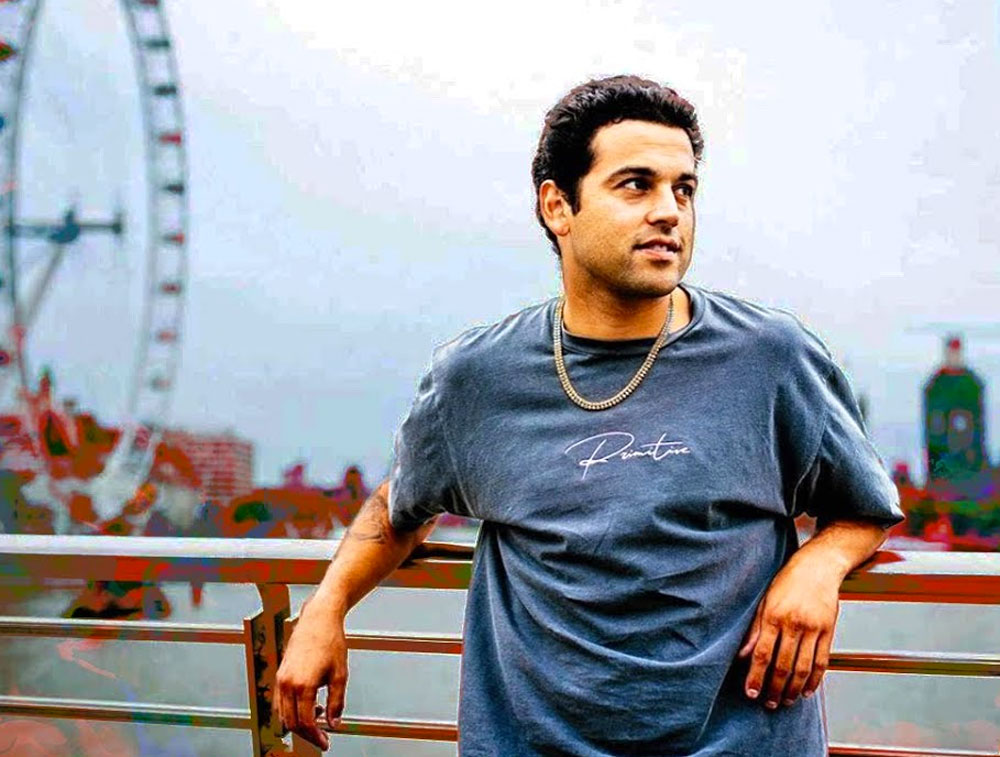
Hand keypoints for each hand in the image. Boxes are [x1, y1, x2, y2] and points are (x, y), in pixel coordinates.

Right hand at [273, 594, 348, 750]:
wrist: (318, 619)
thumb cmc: (331, 642)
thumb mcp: (340, 674)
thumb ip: (336, 702)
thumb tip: (334, 723)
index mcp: (303, 685)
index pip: (305, 723)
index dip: (315, 737)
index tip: (325, 743)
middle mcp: (287, 684)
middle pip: (291, 722)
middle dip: (306, 734)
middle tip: (322, 737)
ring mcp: (281, 679)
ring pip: (283, 714)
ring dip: (298, 722)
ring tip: (318, 718)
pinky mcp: (280, 674)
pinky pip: (280, 702)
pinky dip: (292, 710)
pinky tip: (309, 706)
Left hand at [737, 553, 840, 709]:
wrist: (818, 566)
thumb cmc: (786, 582)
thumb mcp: (764, 601)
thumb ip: (755, 629)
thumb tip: (742, 655)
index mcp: (774, 616)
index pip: (763, 653)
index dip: (756, 676)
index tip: (751, 692)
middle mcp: (794, 624)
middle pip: (783, 665)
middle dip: (774, 688)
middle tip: (769, 704)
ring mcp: (813, 628)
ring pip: (803, 668)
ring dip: (793, 689)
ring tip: (785, 701)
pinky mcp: (828, 631)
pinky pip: (822, 662)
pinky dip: (815, 680)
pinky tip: (806, 691)